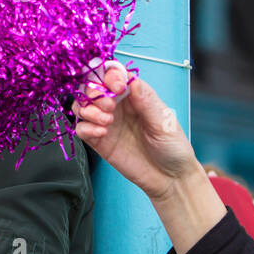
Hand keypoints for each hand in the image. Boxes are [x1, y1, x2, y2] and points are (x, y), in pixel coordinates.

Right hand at [72, 66, 224, 253]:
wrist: (170, 179)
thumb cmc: (173, 147)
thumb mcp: (164, 122)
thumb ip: (146, 101)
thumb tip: (132, 80)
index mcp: (134, 94)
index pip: (113, 73)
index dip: (109, 75)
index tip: (117, 87)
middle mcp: (117, 105)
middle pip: (91, 86)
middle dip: (94, 92)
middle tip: (109, 107)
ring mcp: (106, 122)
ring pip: (81, 105)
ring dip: (88, 109)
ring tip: (106, 122)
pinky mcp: (99, 141)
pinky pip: (81, 128)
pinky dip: (86, 127)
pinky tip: (101, 133)